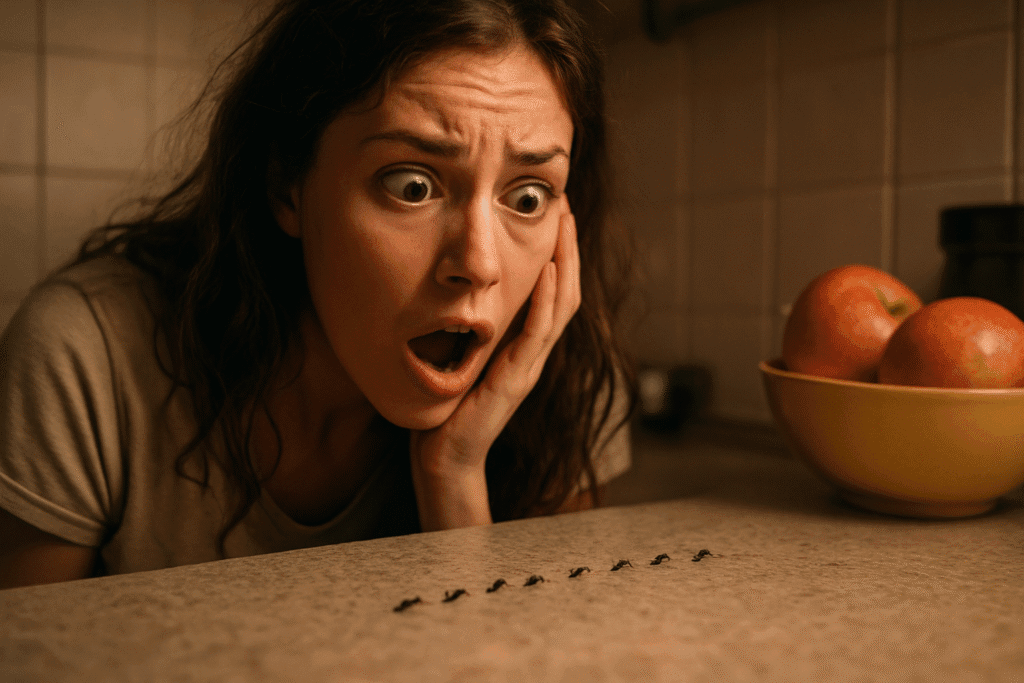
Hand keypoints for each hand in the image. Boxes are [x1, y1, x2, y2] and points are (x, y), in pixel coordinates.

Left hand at [409, 211, 581, 529]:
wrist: (444, 456)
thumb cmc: (447, 407)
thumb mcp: (459, 351)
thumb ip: (468, 324)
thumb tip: (455, 285)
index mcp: (522, 343)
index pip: (552, 289)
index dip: (557, 251)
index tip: (552, 212)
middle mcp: (533, 351)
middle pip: (566, 289)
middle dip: (567, 245)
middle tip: (564, 204)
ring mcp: (529, 365)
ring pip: (561, 305)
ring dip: (565, 261)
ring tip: (564, 224)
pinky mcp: (516, 380)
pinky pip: (537, 333)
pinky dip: (545, 300)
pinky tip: (546, 270)